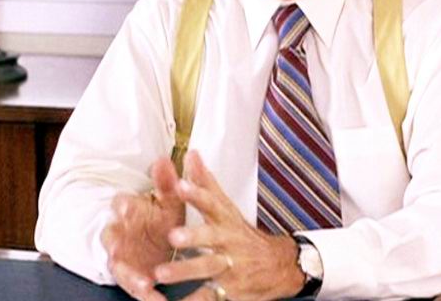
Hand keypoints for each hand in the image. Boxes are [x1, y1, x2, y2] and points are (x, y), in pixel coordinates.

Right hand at [102, 157, 184, 300]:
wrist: (162, 244)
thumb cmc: (163, 219)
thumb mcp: (170, 200)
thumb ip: (167, 183)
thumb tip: (163, 160)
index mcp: (131, 211)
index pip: (121, 204)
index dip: (123, 206)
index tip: (127, 208)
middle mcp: (122, 233)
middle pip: (112, 236)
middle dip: (116, 242)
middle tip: (119, 248)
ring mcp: (124, 257)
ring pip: (119, 265)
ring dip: (129, 274)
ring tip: (143, 283)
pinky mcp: (131, 276)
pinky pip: (133, 286)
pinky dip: (142, 292)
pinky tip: (154, 297)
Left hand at [154, 151, 303, 300]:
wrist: (280, 266)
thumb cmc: (244, 235)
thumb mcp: (228, 208)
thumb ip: (206, 183)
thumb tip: (192, 154)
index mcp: (226, 219)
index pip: (212, 202)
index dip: (196, 194)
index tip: (179, 184)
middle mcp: (229, 242)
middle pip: (212, 237)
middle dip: (194, 237)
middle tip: (173, 236)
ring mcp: (230, 267)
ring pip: (207, 268)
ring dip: (184, 271)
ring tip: (160, 273)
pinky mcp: (229, 292)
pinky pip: (207, 298)